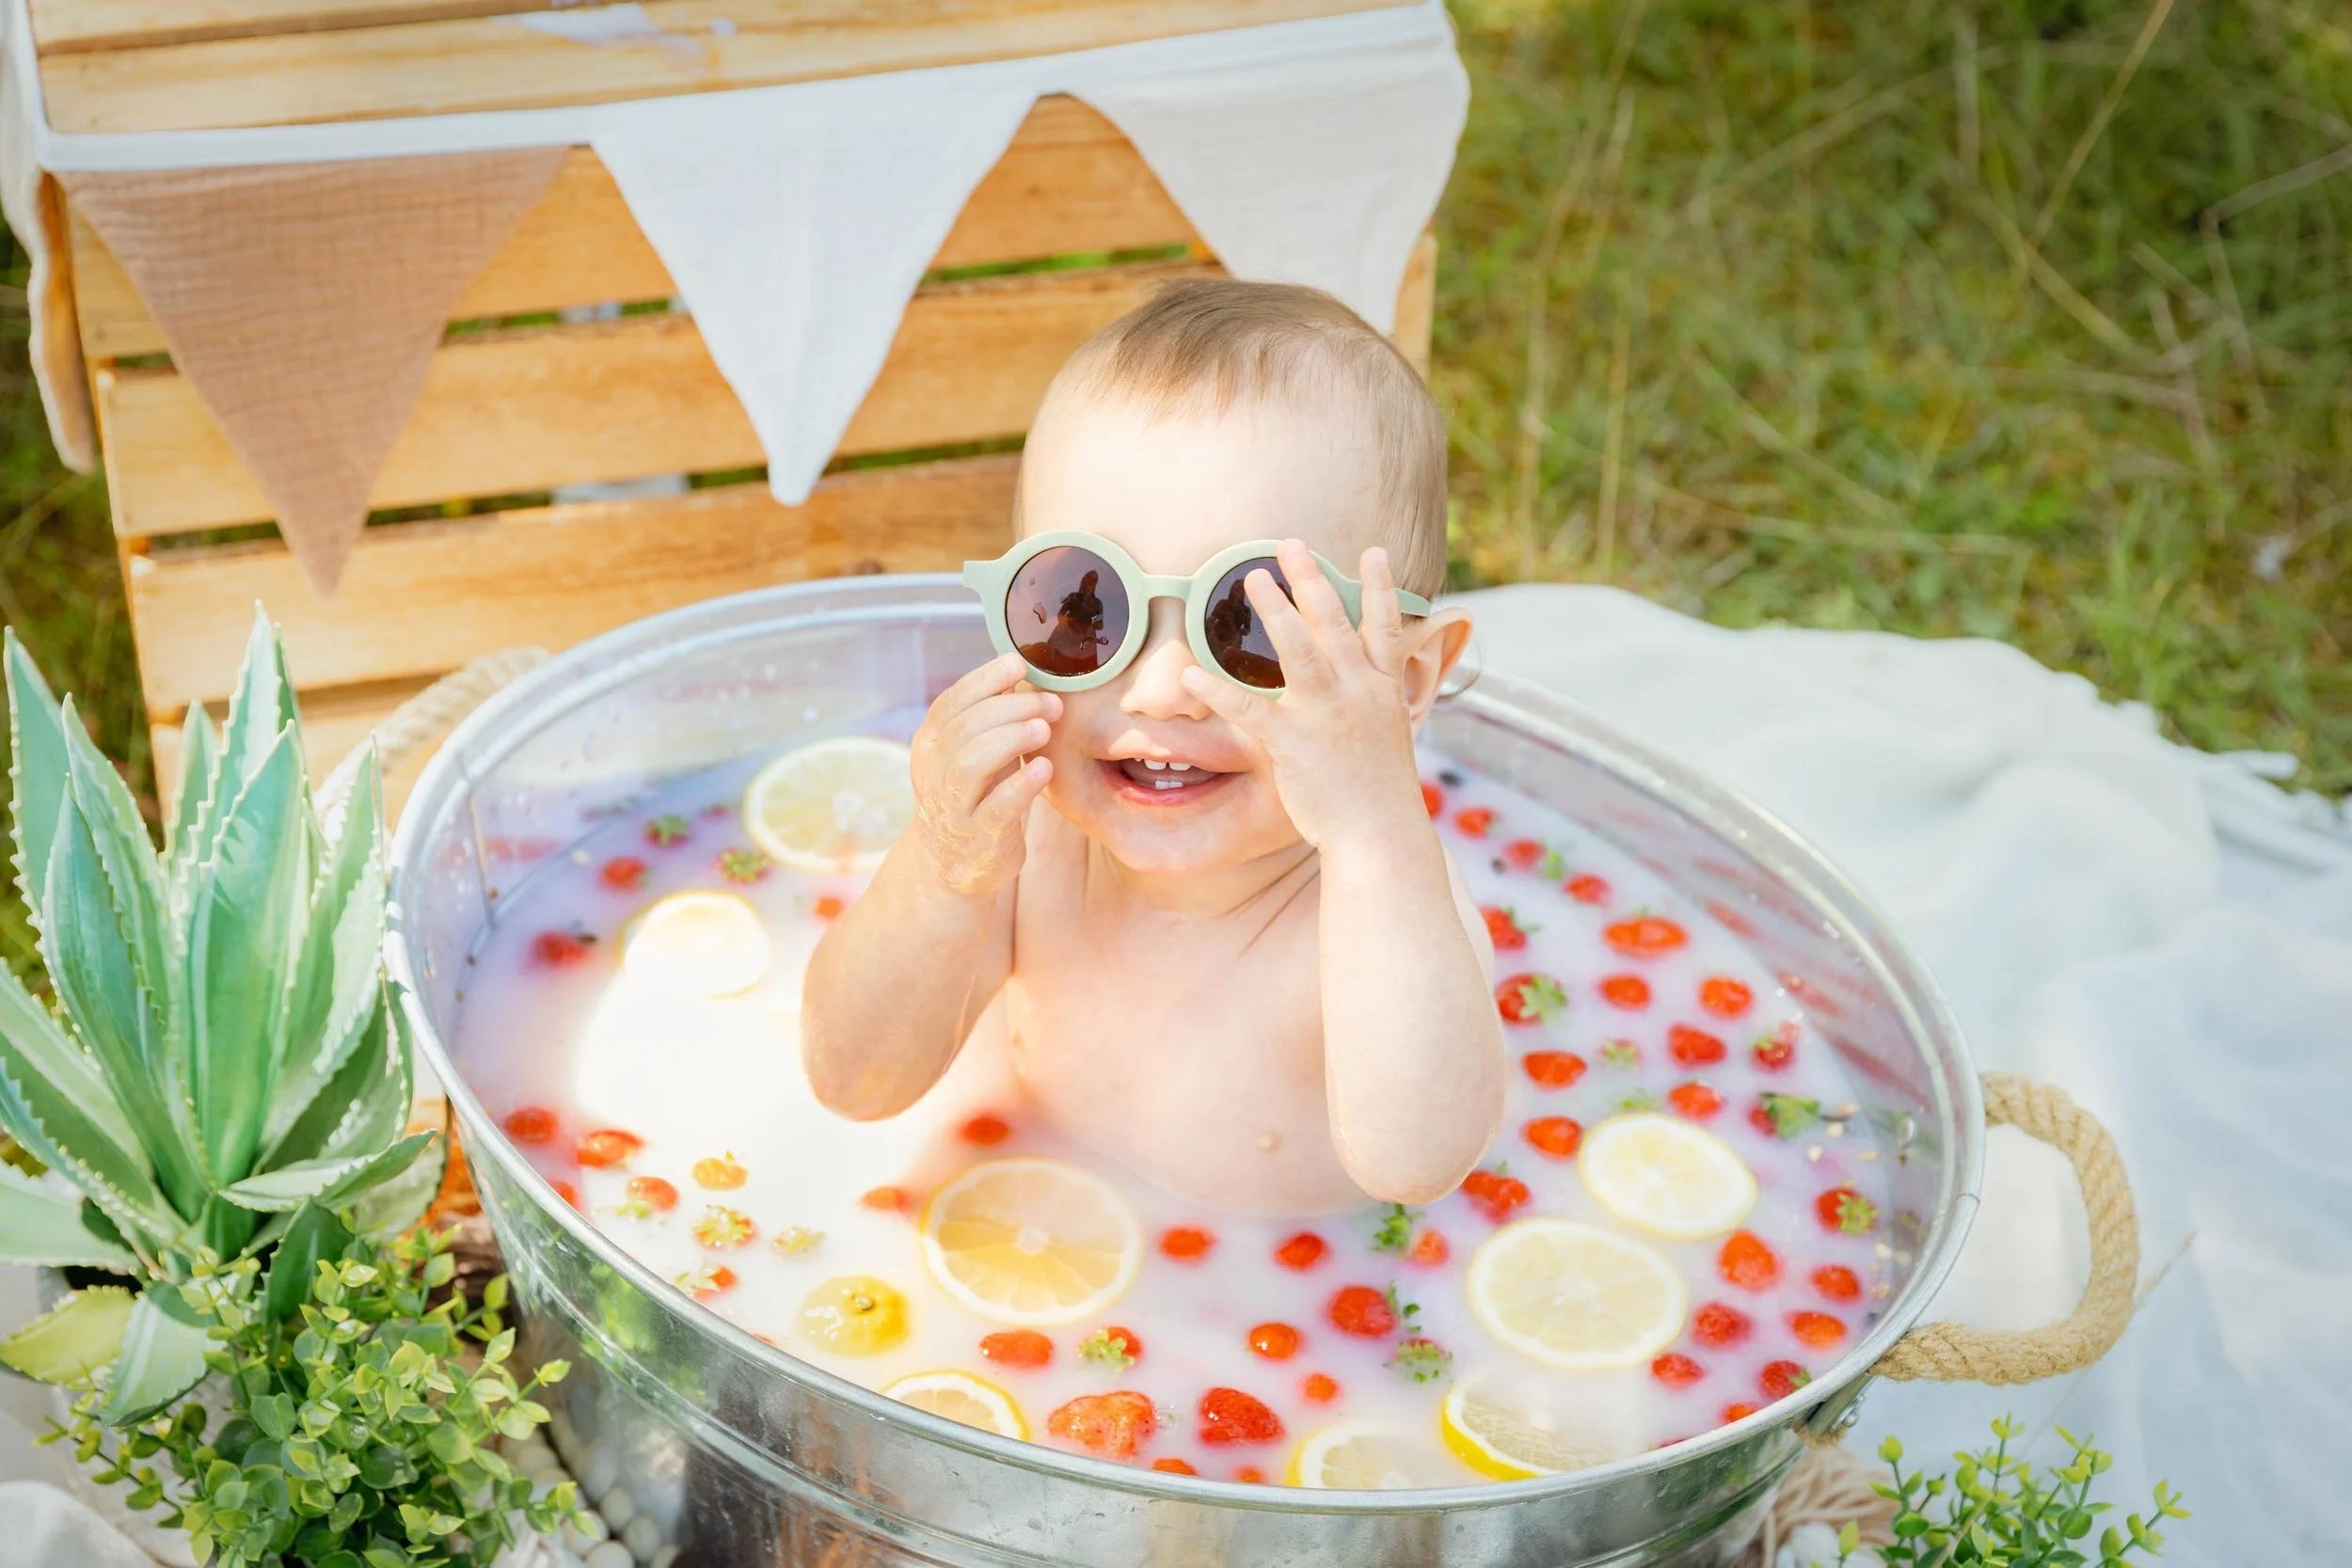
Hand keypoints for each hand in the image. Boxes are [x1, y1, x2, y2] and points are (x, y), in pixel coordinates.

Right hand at [906, 653, 1057, 895]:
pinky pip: (997, 806)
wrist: (952, 863)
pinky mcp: (979, 835)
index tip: (1020, 664)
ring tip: (1044, 729)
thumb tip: (1021, 667)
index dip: (986, 679)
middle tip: (1051, 704)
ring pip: (973, 762)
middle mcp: (934, 771)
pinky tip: (1045, 767)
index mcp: (930, 743)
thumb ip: (987, 716)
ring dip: (1013, 738)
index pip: (953, 702)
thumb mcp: (970, 751)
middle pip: (967, 727)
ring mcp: (954, 805)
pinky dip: (1022, 784)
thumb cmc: (973, 793)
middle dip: (1013, 708)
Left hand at [1179, 540, 1424, 851]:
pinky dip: (1216, 690)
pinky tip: (1190, 673)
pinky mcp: (1293, 742)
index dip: (1380, 588)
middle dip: (1311, 580)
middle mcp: (1358, 692)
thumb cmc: (1382, 791)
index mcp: (1384, 690)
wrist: (1380, 834)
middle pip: (1332, 624)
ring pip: (1298, 650)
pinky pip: (1248, 709)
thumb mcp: (1391, 736)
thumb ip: (1378, 704)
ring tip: (1252, 579)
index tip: (1374, 552)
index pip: (1384, 627)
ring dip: (1274, 611)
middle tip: (1289, 545)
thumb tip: (1374, 685)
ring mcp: (1326, 714)